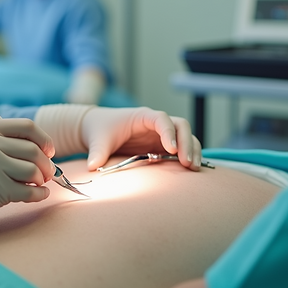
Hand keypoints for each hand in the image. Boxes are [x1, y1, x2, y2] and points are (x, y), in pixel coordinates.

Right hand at [0, 119, 55, 250]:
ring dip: (41, 179)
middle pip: (33, 150)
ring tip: (39, 184)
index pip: (26, 127)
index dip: (44, 139)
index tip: (49, 151)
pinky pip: (26, 193)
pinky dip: (38, 195)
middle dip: (46, 163)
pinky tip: (38, 195)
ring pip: (32, 171)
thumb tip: (40, 152)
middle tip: (47, 173)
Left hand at [81, 107, 202, 170]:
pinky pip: (181, 149)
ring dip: (192, 150)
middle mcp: (156, 124)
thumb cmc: (100, 130)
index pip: (162, 119)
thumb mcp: (98, 140)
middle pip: (180, 126)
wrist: (97, 130)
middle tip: (187, 163)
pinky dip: (188, 157)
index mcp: (142, 117)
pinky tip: (191, 171)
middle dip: (187, 143)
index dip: (169, 132)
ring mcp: (161, 135)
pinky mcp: (162, 147)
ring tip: (194, 168)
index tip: (172, 149)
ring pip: (185, 137)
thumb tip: (93, 166)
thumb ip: (97, 152)